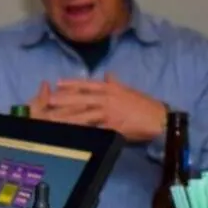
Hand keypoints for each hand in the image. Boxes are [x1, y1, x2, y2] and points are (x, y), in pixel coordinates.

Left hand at [34, 75, 165, 141]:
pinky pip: (95, 129)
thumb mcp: (128, 90)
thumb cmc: (144, 104)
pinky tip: (73, 133)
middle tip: (49, 101)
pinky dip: (83, 131)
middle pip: (82, 98)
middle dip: (65, 99)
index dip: (72, 83)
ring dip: (69, 116)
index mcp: (110, 89)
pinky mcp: (113, 127)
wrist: (158, 118)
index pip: (88, 84)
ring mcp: (109, 112)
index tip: (58, 83)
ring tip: (54, 118)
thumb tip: (108, 74)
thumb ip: (115, 83)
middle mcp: (108, 98)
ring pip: (85, 114)